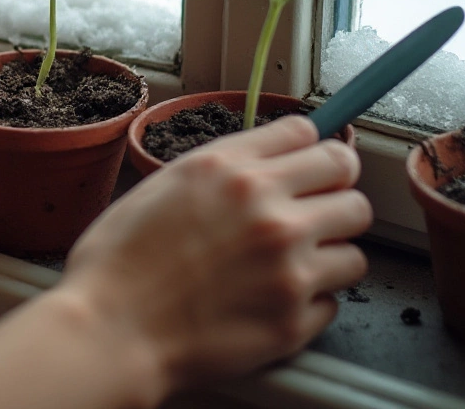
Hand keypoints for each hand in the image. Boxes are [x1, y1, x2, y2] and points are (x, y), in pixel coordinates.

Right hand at [59, 116, 370, 394]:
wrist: (109, 330)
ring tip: (291, 265)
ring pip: (355, 248)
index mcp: (231, 169)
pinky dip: (310, 303)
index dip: (312, 151)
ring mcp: (288, 267)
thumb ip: (222, 170)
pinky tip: (271, 302)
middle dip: (334, 195)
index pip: (312, 135)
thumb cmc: (119, 262)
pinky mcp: (294, 319)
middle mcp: (268, 210)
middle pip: (349, 182)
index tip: (310, 166)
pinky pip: (333, 302)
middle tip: (313, 213)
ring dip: (330, 254)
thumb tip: (266, 165)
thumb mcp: (164, 186)